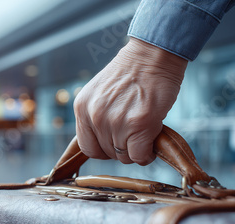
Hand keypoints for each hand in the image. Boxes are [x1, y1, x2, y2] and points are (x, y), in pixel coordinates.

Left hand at [73, 38, 187, 164]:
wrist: (152, 55)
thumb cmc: (130, 74)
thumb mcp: (99, 94)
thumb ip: (95, 116)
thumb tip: (102, 143)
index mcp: (82, 108)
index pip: (87, 148)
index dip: (103, 150)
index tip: (115, 144)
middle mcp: (94, 117)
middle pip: (107, 153)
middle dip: (122, 148)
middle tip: (134, 135)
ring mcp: (115, 122)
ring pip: (124, 157)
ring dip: (136, 151)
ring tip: (144, 134)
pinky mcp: (139, 125)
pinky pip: (140, 156)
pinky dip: (147, 154)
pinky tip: (153, 142)